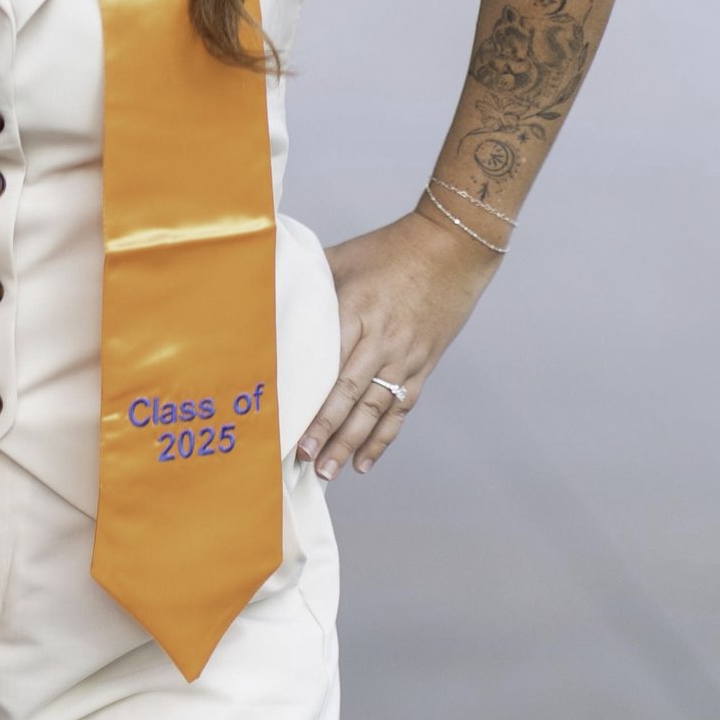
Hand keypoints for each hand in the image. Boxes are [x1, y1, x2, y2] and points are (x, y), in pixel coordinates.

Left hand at [300, 209, 498, 481]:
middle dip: (324, 430)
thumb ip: (308, 280)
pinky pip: (401, 409)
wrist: (453, 247)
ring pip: (375, 409)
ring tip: (328, 472)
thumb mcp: (344, 257)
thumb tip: (266, 289)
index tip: (281, 419)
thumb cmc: (391, 248)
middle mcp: (381, 339)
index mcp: (355, 310)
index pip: (325, 363)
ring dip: (350, 444)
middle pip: (348, 394)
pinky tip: (363, 462)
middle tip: (302, 458)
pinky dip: (382, 439)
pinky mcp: (422, 366)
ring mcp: (405, 356)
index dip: (305, 395)